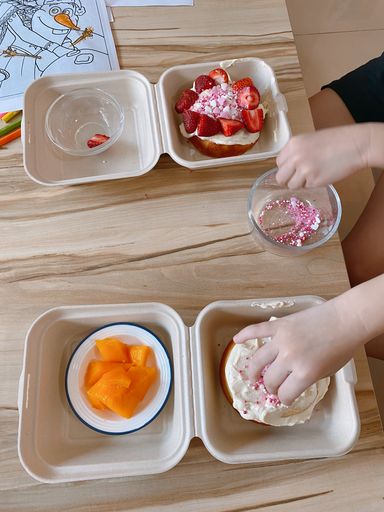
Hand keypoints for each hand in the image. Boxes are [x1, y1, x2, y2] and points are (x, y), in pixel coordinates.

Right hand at [233, 301, 361, 404]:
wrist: (345, 320)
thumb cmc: (342, 345)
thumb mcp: (328, 370)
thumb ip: (309, 377)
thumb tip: (294, 380)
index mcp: (305, 373)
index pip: (286, 393)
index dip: (284, 399)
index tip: (285, 398)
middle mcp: (290, 358)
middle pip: (271, 379)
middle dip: (271, 387)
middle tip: (272, 387)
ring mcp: (282, 340)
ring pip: (258, 360)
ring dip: (253, 370)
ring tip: (252, 375)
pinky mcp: (279, 325)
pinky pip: (257, 331)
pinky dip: (245, 335)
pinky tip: (237, 341)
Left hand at [275, 125, 369, 188]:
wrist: (356, 145)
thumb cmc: (337, 141)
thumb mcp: (310, 140)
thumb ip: (296, 152)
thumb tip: (288, 168)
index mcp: (293, 144)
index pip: (279, 163)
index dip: (286, 168)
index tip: (293, 169)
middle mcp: (295, 157)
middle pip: (280, 177)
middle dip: (288, 179)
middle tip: (299, 178)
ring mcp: (304, 170)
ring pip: (292, 185)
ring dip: (301, 183)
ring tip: (314, 174)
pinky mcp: (314, 181)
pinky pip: (306, 187)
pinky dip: (313, 184)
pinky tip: (323, 174)